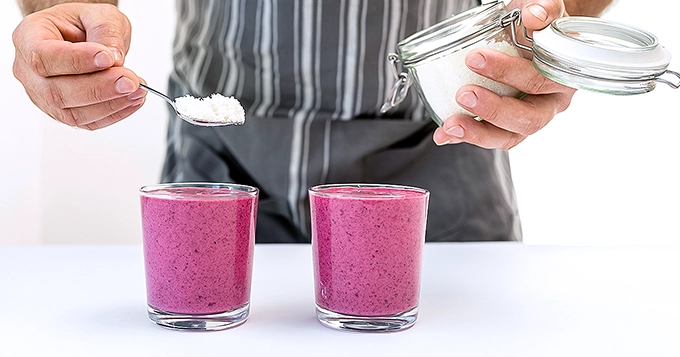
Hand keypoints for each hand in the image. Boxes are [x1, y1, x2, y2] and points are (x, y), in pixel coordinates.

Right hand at [12, 3, 145, 129]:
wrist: (85, 38)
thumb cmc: (83, 24)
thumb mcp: (99, 14)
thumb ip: (106, 31)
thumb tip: (114, 59)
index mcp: (29, 38)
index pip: (43, 56)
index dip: (76, 61)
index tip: (108, 58)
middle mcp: (29, 72)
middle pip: (57, 92)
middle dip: (99, 88)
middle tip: (130, 81)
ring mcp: (44, 97)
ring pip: (72, 113)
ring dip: (110, 105)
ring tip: (138, 91)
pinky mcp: (64, 113)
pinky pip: (87, 122)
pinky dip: (113, 114)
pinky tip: (132, 101)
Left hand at [432, 0, 575, 149]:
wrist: (531, 37)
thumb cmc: (536, 28)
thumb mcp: (541, 12)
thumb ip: (543, 10)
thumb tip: (535, 14)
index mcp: (562, 77)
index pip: (541, 81)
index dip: (508, 72)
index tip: (476, 58)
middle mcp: (550, 104)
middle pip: (529, 118)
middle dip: (493, 108)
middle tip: (464, 93)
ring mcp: (529, 118)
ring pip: (509, 136)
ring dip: (478, 132)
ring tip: (451, 123)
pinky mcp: (507, 128)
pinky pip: (489, 137)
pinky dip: (465, 137)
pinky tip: (443, 134)